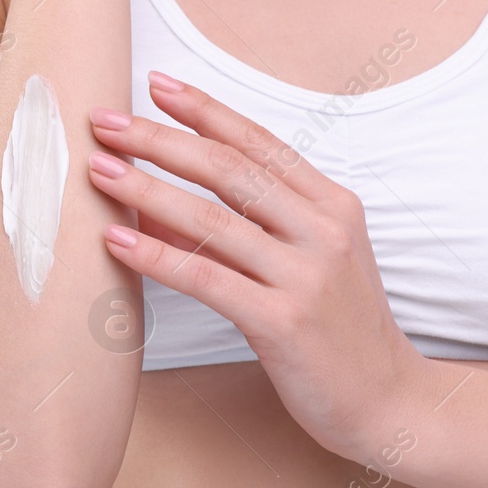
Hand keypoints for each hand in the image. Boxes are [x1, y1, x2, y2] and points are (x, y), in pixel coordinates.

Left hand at [84, 70, 431, 460]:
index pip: (258, 143)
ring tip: (98, 171)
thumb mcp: (306, 262)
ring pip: (211, 219)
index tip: (155, 84)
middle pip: (228, 169)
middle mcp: (323, 230)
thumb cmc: (337, 329)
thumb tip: (159, 201)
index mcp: (332, 205)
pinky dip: (156, 255)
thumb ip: (247, 226)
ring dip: (145, 190)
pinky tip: (116, 240)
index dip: (203, 110)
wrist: (389, 403)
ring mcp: (306, 275)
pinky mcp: (283, 322)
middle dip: (159, 139)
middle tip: (104, 121)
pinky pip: (205, 278)